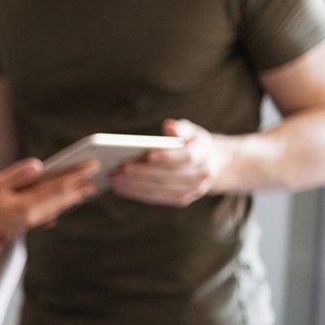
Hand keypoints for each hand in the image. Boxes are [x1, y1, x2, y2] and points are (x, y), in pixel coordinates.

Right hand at [0, 157, 99, 247]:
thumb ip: (17, 175)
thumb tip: (38, 164)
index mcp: (26, 205)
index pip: (58, 187)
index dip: (76, 176)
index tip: (91, 166)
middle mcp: (31, 215)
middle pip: (61, 199)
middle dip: (79, 187)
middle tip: (97, 178)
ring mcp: (26, 221)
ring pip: (55, 207)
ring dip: (71, 198)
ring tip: (85, 191)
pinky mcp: (21, 222)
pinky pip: (46, 213)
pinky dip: (57, 206)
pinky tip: (60, 207)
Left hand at [109, 119, 230, 205]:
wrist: (210, 162)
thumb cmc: (192, 142)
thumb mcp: (191, 131)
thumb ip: (181, 128)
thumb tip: (170, 126)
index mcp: (204, 154)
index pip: (187, 157)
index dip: (169, 156)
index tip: (149, 154)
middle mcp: (201, 174)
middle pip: (169, 175)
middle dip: (143, 172)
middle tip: (120, 168)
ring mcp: (193, 190)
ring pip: (161, 188)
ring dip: (135, 184)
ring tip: (114, 178)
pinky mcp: (182, 199)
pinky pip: (157, 197)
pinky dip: (137, 192)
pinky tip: (119, 187)